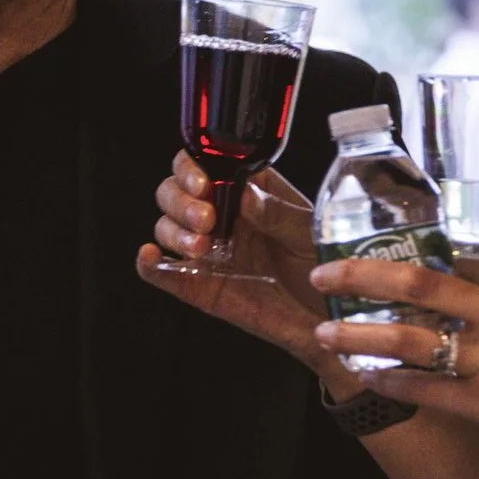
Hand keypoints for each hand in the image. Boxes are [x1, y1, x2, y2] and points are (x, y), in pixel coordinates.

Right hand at [136, 156, 337, 377]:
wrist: (329, 315)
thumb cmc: (324, 265)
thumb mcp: (310, 232)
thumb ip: (277, 214)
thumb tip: (244, 196)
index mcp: (247, 189)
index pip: (204, 163)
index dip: (193, 168)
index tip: (204, 184)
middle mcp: (221, 214)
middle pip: (175, 193)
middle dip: (181, 202)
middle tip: (206, 219)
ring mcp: (207, 249)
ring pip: (166, 228)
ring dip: (172, 232)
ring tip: (199, 246)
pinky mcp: (199, 284)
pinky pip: (164, 272)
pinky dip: (149, 264)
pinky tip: (150, 258)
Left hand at [309, 257, 478, 478]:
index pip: (455, 260)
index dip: (410, 258)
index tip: (379, 258)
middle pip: (418, 283)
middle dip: (363, 275)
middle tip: (326, 271)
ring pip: (409, 337)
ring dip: (360, 333)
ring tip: (325, 331)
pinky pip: (426, 390)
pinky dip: (391, 383)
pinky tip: (366, 380)